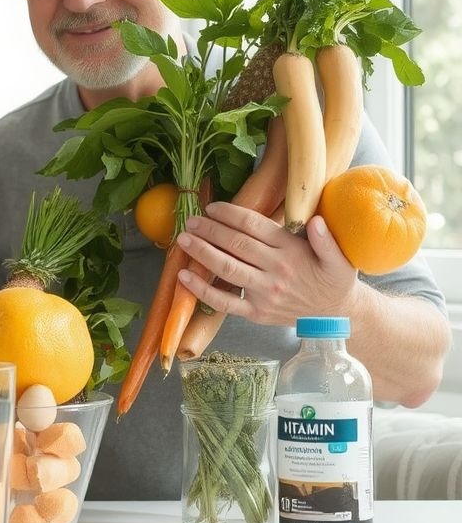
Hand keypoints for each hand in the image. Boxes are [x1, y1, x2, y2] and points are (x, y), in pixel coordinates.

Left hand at [175, 201, 358, 326]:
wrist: (336, 315)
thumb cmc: (332, 279)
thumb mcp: (339, 258)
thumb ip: (326, 239)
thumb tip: (316, 220)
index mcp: (292, 251)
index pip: (254, 226)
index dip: (230, 214)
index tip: (212, 207)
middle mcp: (276, 270)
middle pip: (235, 244)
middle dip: (209, 230)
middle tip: (190, 220)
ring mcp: (264, 293)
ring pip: (226, 268)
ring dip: (201, 252)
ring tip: (183, 239)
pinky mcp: (255, 312)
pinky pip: (224, 302)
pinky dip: (201, 290)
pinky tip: (184, 276)